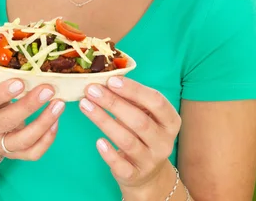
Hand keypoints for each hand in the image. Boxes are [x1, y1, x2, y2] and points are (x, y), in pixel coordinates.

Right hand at [0, 77, 64, 160]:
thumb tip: (26, 56)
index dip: (1, 93)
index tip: (21, 82)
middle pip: (4, 122)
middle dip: (28, 106)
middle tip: (48, 89)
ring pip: (21, 141)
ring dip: (43, 123)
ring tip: (59, 104)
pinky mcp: (11, 156)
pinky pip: (32, 153)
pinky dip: (47, 140)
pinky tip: (56, 122)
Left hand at [79, 76, 180, 192]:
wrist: (148, 174)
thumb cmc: (143, 133)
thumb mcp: (145, 114)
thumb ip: (131, 98)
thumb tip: (106, 78)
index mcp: (170, 121)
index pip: (156, 101)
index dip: (134, 90)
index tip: (111, 80)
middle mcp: (164, 142)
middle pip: (139, 121)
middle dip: (113, 103)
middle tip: (91, 90)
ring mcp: (151, 161)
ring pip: (127, 141)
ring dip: (104, 121)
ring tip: (85, 105)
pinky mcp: (135, 176)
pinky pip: (122, 166)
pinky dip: (109, 153)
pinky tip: (98, 141)